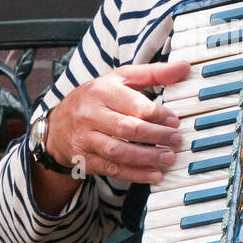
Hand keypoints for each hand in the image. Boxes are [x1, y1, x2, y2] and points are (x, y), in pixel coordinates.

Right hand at [43, 61, 189, 185]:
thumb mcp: (120, 79)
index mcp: (101, 91)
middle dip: (155, 136)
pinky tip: (154, 175)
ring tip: (168, 158)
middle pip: (126, 128)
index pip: (133, 104)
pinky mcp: (85, 160)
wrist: (58, 125)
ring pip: (117, 151)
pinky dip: (135, 174)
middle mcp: (90, 115)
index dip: (157, 114)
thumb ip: (153, 73)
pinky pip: (111, 169)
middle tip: (176, 140)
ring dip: (146, 157)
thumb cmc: (97, 99)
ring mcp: (85, 139)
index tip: (175, 121)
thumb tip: (184, 67)